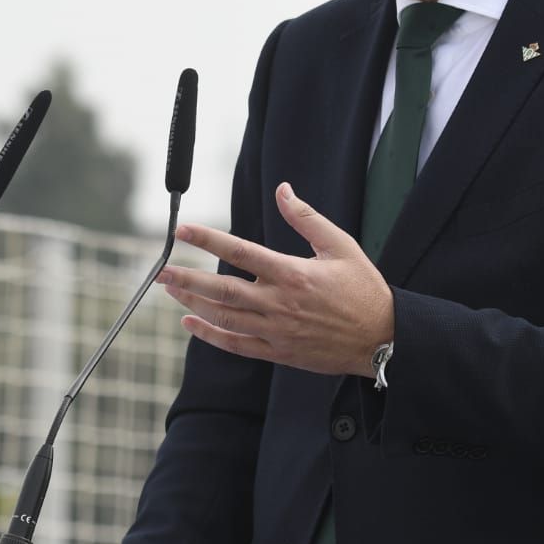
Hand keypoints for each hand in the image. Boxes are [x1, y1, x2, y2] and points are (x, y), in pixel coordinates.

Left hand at [159, 182, 393, 375]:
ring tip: (170, 289)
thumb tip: (283, 190)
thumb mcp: (341, 246)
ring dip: (193, 303)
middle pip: (222, 289)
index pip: (241, 251)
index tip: (183, 230)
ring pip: (225, 317)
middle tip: (160, 269)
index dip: (208, 239)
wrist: (383, 339)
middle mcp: (279, 303)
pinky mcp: (278, 352)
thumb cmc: (364, 290)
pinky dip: (211, 336)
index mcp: (293, 273)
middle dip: (187, 278)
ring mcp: (276, 331)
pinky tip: (190, 324)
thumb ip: (307, 218)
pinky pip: (237, 345)